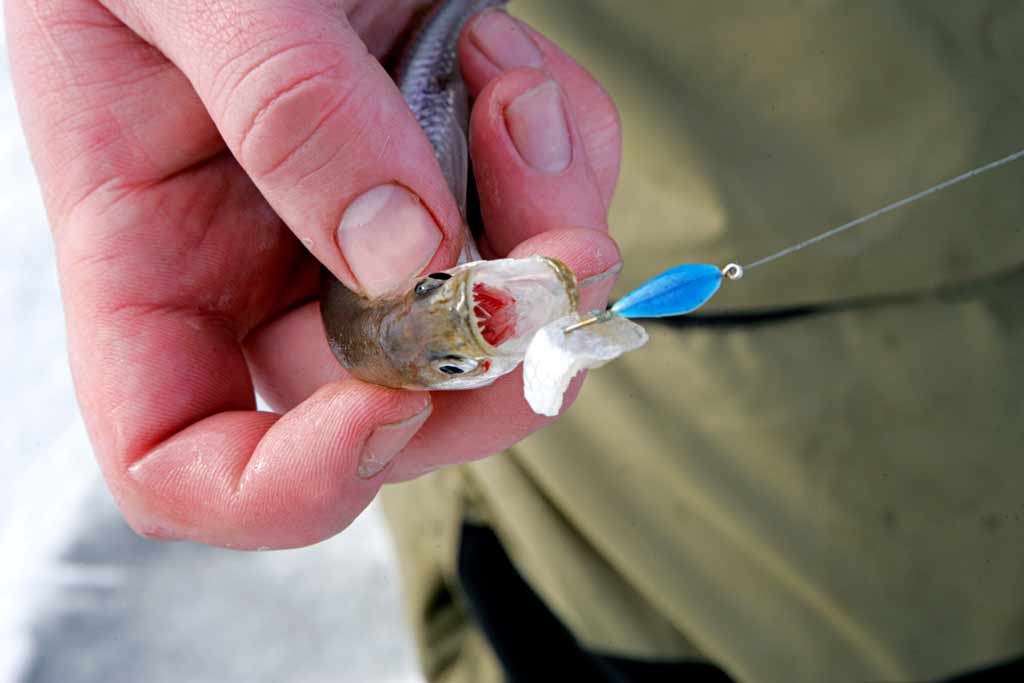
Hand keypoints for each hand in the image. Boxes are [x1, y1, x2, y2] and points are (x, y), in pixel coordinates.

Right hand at [8, 1, 621, 547]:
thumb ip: (281, 105)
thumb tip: (404, 255)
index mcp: (152, 256)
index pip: (182, 464)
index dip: (284, 489)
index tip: (383, 411)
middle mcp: (264, 268)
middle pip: (387, 413)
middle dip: (493, 362)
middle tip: (560, 260)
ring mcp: (369, 225)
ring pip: (490, 325)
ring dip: (544, 231)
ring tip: (509, 86)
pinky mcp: (449, 171)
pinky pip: (539, 219)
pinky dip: (561, 156)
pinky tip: (511, 65)